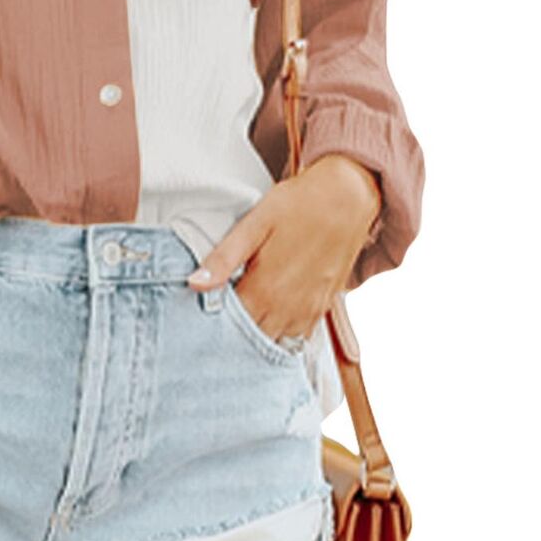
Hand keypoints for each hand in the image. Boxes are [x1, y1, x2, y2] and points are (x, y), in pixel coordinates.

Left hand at [186, 155, 382, 341]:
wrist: (347, 198)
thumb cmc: (297, 204)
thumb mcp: (255, 223)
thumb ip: (224, 257)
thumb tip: (194, 283)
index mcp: (265, 288)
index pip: (230, 325)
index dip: (212, 320)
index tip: (200, 311)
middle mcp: (288, 308)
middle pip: (252, 339)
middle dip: (233, 333)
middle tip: (217, 315)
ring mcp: (308, 310)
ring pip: (276, 342)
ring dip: (258, 336)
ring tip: (242, 317)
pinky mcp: (323, 307)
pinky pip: (299, 337)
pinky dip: (282, 333)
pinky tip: (270, 316)